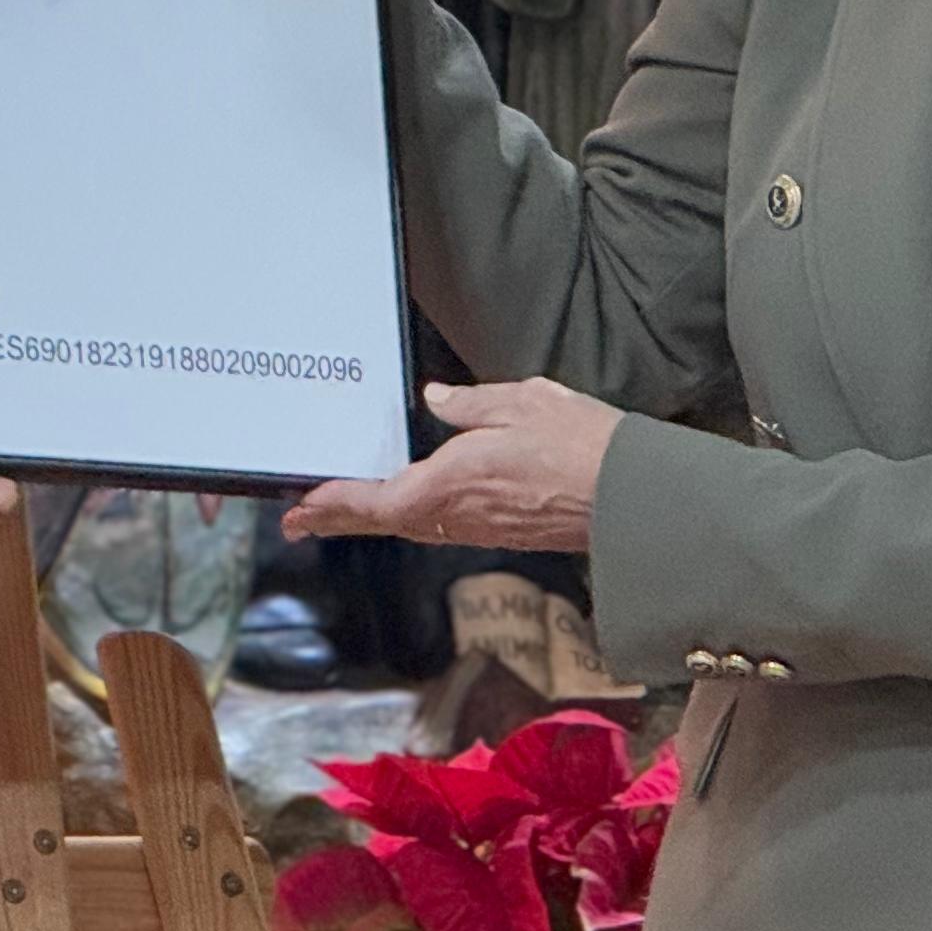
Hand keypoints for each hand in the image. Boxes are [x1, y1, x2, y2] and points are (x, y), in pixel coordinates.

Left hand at [282, 377, 619, 555]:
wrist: (632, 498)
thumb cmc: (582, 448)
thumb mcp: (522, 402)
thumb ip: (472, 404)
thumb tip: (438, 399)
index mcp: (450, 483)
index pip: (375, 499)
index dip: (334, 503)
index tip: (302, 505)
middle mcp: (458, 515)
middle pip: (383, 520)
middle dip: (338, 519)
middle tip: (299, 521)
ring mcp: (480, 528)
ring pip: (409, 525)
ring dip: (369, 519)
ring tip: (338, 514)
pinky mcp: (500, 531)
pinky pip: (438, 526)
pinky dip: (406, 518)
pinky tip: (405, 507)